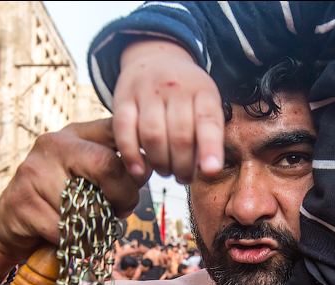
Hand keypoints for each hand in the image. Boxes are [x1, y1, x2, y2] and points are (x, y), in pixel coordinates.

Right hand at [0, 119, 146, 265]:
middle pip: (107, 165)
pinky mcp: (22, 202)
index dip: (137, 156)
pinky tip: (67, 238)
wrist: (9, 224)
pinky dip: (75, 242)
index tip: (143, 176)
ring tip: (88, 227)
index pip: (117, 131)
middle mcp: (53, 144)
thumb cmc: (61, 201)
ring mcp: (34, 171)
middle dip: (124, 195)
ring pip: (88, 204)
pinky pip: (66, 230)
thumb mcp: (86, 175)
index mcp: (74, 134)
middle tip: (122, 210)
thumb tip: (147, 167)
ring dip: (97, 226)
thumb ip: (116, 168)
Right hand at [114, 39, 223, 182]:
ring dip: (160, 163)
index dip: (210, 147)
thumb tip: (206, 170)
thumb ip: (208, 131)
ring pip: (153, 136)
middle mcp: (175, 87)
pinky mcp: (123, 97)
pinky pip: (125, 131)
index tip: (211, 170)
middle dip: (183, 166)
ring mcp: (147, 91)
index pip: (208, 120)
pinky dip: (132, 155)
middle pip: (180, 135)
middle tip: (183, 177)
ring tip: (166, 171)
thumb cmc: (185, 94)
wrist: (155, 57)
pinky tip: (140, 171)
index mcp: (202, 90)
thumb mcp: (205, 101)